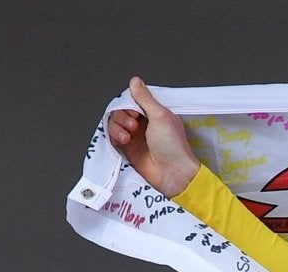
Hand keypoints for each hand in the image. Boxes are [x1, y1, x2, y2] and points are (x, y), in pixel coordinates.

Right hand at [106, 76, 200, 198]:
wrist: (173, 174)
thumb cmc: (172, 146)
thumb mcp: (160, 116)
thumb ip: (145, 98)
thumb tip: (135, 81)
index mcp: (154, 113)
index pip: (133, 100)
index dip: (129, 103)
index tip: (136, 112)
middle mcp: (144, 123)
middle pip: (122, 110)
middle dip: (123, 116)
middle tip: (134, 126)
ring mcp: (135, 136)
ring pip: (115, 122)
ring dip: (118, 127)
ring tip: (128, 137)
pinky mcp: (128, 149)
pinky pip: (113, 136)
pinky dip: (114, 136)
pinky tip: (122, 141)